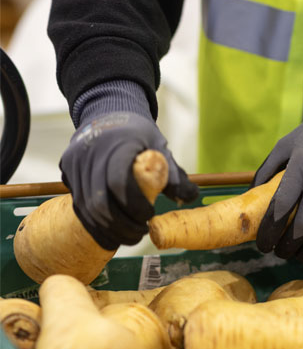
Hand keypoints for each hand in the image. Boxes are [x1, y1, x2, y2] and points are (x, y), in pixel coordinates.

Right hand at [60, 112, 197, 249]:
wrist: (106, 113)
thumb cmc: (137, 133)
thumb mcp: (159, 146)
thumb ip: (173, 173)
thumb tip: (190, 197)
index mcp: (117, 144)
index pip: (119, 183)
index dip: (135, 206)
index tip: (150, 215)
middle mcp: (90, 154)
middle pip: (101, 203)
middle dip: (122, 225)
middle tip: (141, 232)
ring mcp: (74, 164)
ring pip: (87, 209)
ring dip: (108, 229)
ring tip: (129, 235)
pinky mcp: (66, 173)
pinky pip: (78, 206)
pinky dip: (95, 224)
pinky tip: (112, 233)